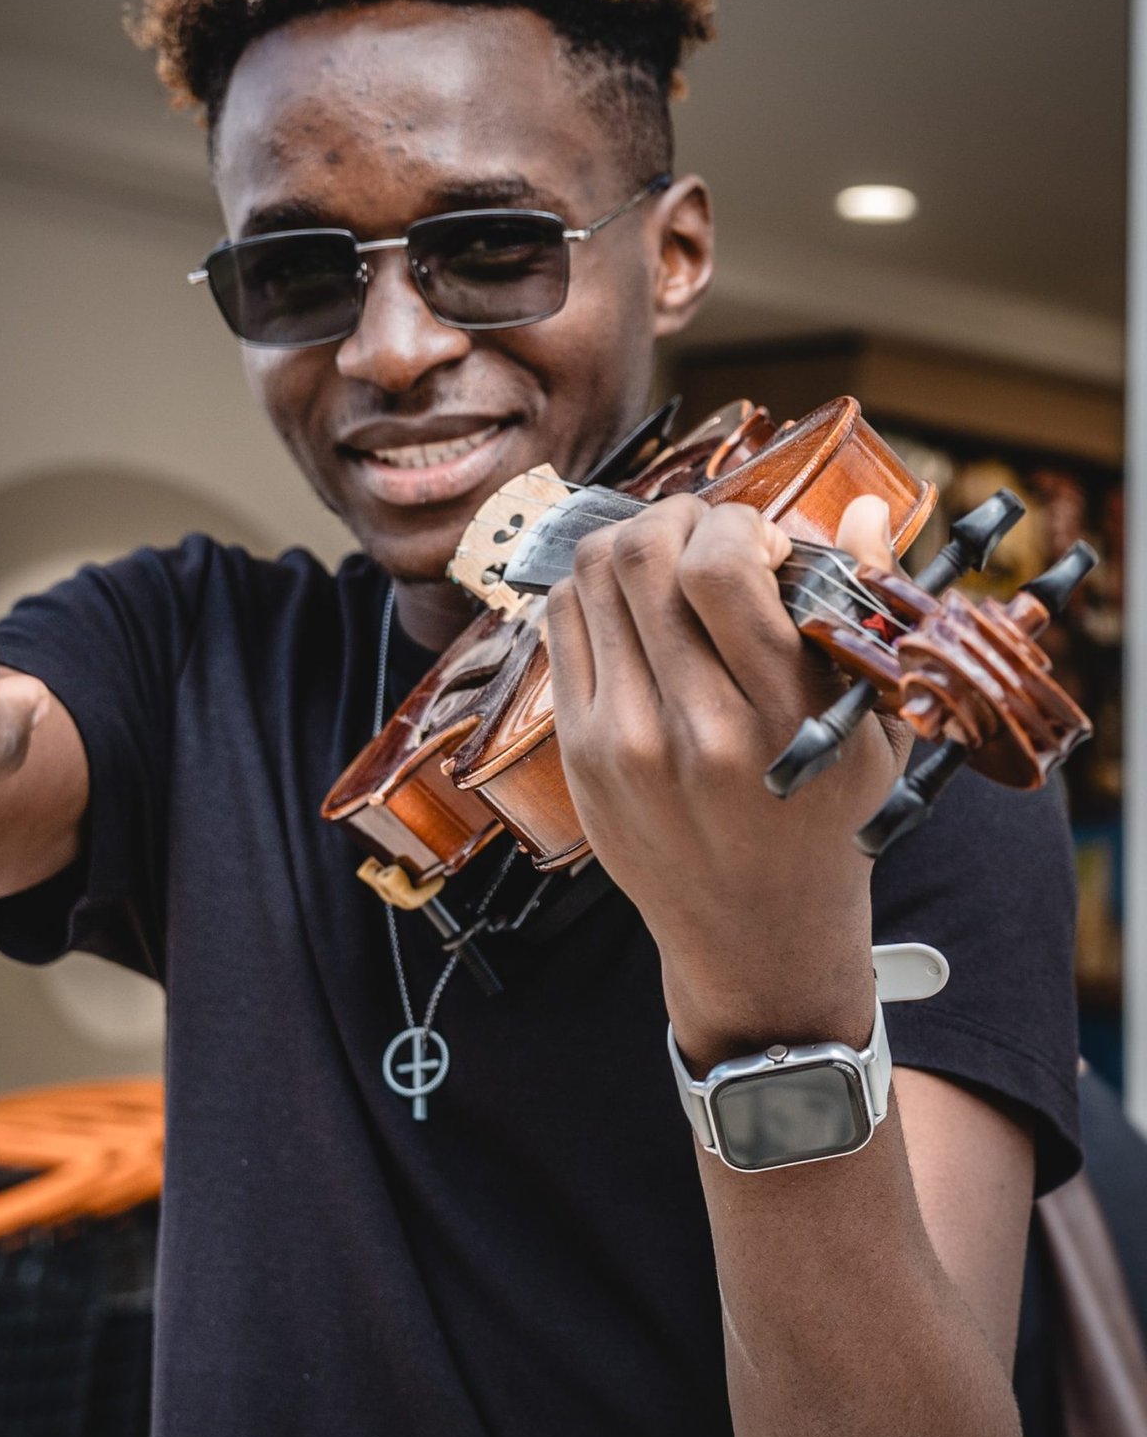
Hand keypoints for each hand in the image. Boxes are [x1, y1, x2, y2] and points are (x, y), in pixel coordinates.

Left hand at [547, 493, 909, 1058]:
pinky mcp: (578, 749)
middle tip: (708, 533)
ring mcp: (622, 741)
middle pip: (642, 557)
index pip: (717, 570)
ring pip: (591, 577)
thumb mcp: (873, 729)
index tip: (763, 543)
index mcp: (781, 719)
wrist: (753, 930)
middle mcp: (693, 729)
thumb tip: (858, 506)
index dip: (735, 524)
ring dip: (632, 542)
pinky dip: (595, 589)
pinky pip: (563, 622)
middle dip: (679, 516)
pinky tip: (635, 606)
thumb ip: (865, 612)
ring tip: (671, 561)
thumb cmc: (825, 819)